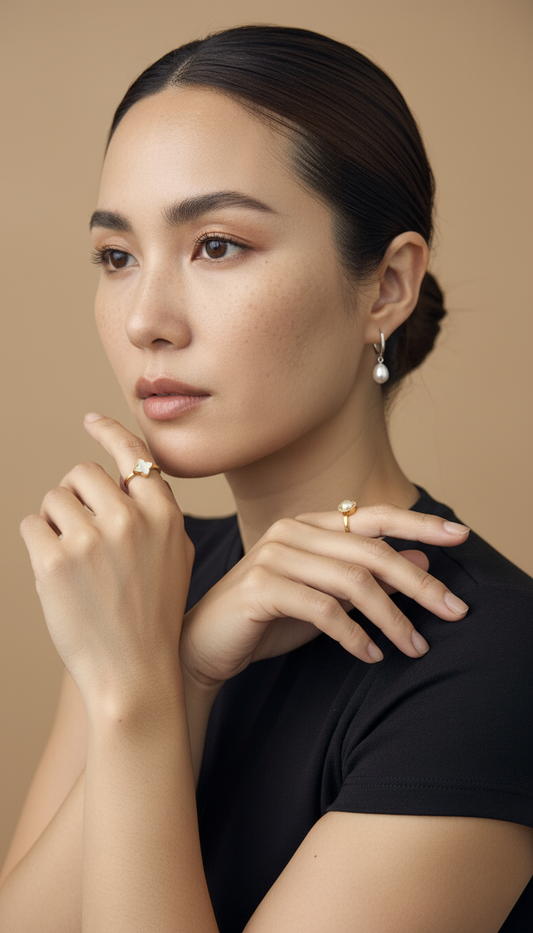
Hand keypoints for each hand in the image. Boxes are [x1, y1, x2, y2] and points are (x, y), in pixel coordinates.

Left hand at [20, 415, 193, 709]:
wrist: (134, 674)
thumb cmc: (154, 617)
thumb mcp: (175, 556)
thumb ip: (156, 513)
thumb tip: (125, 475)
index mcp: (163, 514)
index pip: (133, 453)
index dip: (109, 432)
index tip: (90, 421)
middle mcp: (130, 518)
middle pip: (82, 473)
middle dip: (76, 499)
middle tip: (81, 536)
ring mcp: (91, 538)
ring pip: (53, 499)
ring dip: (55, 524)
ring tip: (74, 565)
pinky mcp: (54, 561)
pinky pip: (30, 526)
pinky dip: (37, 546)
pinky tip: (56, 577)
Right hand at [180, 505, 468, 687]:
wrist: (204, 645)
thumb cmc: (267, 620)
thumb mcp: (327, 598)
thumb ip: (368, 578)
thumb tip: (422, 559)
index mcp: (308, 524)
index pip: (373, 516)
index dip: (418, 523)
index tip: (460, 534)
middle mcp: (292, 531)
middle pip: (371, 551)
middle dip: (419, 582)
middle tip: (454, 611)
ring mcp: (274, 555)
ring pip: (352, 581)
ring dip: (392, 618)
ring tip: (414, 647)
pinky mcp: (261, 587)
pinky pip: (323, 609)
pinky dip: (353, 635)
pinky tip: (370, 654)